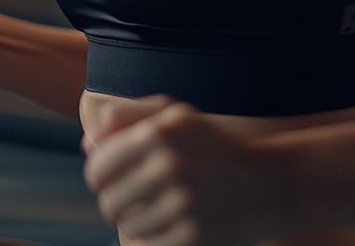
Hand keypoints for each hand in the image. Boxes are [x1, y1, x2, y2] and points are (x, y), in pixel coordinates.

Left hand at [83, 96, 288, 245]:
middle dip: (118, 201)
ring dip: (138, 222)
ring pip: (127, 226)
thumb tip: (86, 143)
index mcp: (158, 133)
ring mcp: (180, 204)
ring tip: (163, 208)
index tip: (116, 177)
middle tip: (140, 196)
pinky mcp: (191, 238)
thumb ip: (128, 121)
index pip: (97, 167)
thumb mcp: (177, 119)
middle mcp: (167, 166)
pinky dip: (157, 239)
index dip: (101, 176)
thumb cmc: (213, 147)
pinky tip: (177, 223)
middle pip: (107, 201)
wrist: (269, 182)